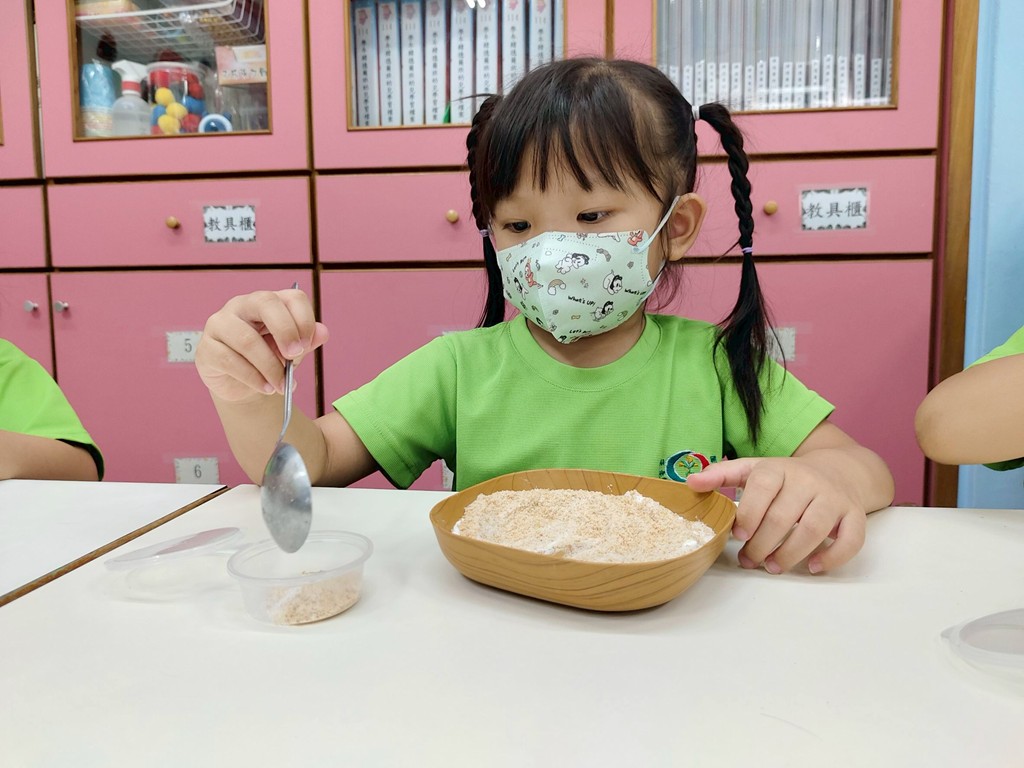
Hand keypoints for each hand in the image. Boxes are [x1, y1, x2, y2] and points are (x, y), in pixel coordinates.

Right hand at [195, 287, 328, 402]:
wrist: (245, 388)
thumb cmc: (270, 361)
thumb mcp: (292, 351)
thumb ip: (307, 341)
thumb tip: (323, 332)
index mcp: (269, 302)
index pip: (291, 297)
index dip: (303, 318)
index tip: (307, 343)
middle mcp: (242, 305)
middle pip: (265, 303)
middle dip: (285, 330)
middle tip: (295, 355)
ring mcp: (220, 324)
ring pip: (247, 338)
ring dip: (270, 366)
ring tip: (282, 385)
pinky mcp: (207, 348)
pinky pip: (230, 361)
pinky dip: (253, 378)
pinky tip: (266, 388)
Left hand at [684, 456, 866, 574]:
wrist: (840, 469)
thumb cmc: (787, 477)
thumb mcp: (755, 470)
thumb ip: (722, 475)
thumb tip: (689, 483)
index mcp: (779, 468)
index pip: (762, 486)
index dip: (749, 512)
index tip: (739, 536)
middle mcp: (808, 480)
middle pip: (784, 516)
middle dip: (763, 544)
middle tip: (750, 561)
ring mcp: (833, 497)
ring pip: (814, 528)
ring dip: (791, 554)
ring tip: (773, 567)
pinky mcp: (855, 514)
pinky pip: (850, 538)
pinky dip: (833, 557)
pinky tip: (813, 567)